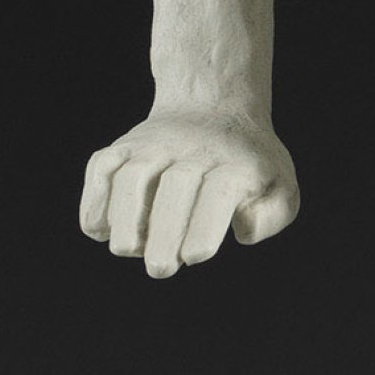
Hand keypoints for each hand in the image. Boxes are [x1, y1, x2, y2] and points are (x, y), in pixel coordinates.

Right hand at [79, 109, 299, 273]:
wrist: (213, 105)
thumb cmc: (247, 164)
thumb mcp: (280, 185)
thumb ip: (272, 214)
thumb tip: (242, 229)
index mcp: (237, 163)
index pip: (220, 192)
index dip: (205, 225)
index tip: (195, 257)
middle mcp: (193, 150)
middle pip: (175, 187)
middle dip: (164, 231)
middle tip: (160, 269)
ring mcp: (155, 145)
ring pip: (133, 175)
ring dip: (125, 215)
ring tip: (127, 250)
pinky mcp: (124, 146)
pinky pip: (102, 168)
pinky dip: (94, 199)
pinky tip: (100, 230)